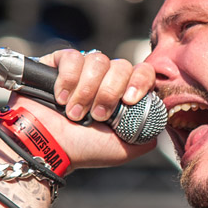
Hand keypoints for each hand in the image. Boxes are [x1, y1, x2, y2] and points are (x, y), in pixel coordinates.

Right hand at [7, 48, 157, 169]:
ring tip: (73, 113)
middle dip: (109, 92)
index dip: (139, 81)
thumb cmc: (81, 151)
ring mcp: (80, 70)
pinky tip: (60, 98)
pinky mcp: (56, 63)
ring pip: (97, 60)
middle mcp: (103, 79)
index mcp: (121, 94)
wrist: (46, 149)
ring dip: (86, 91)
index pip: (143, 72)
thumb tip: (161, 120)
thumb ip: (146, 134)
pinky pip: (72, 57)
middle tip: (96, 116)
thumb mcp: (123, 149)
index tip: (128, 100)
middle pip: (120, 65)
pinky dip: (68, 79)